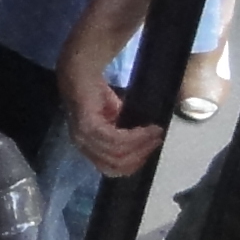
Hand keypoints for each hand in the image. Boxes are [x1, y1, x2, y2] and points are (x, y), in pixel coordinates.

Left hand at [60, 47, 164, 176]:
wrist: (82, 70)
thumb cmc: (97, 93)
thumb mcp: (113, 118)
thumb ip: (123, 133)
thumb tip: (145, 144)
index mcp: (88, 148)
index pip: (112, 169)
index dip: (134, 164)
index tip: (152, 151)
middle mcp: (83, 146)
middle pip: (116, 165)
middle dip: (140, 156)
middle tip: (157, 142)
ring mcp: (84, 136)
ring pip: (117, 152)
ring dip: (142, 144)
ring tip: (156, 133)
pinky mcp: (88, 125)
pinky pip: (115, 138)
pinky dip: (136, 136)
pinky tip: (148, 128)